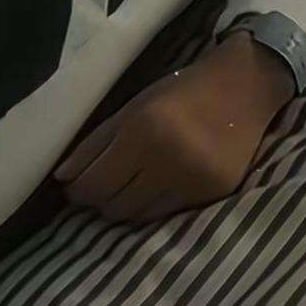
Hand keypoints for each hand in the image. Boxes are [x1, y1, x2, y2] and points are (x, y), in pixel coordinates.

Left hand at [53, 32, 295, 225]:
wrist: (242, 89)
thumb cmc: (181, 92)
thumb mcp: (133, 106)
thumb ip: (96, 142)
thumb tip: (63, 176)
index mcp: (142, 131)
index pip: (93, 183)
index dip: (76, 190)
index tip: (72, 185)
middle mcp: (166, 161)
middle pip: (112, 206)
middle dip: (98, 199)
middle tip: (97, 186)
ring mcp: (191, 182)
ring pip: (137, 217)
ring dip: (123, 206)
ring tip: (124, 188)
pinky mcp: (210, 195)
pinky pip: (165, 215)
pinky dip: (151, 205)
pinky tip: (151, 187)